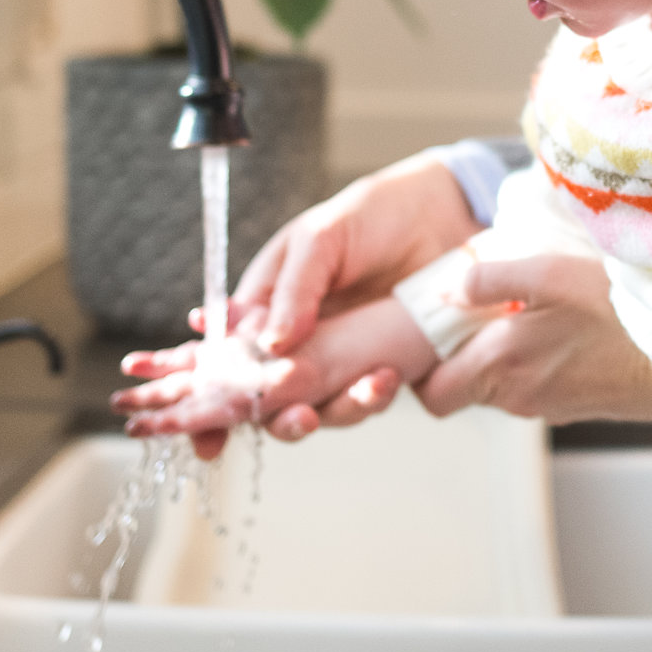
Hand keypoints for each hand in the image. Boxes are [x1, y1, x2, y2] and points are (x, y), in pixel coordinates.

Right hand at [122, 156, 475, 459]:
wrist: (444, 212)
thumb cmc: (372, 214)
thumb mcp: (320, 238)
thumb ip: (292, 291)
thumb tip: (270, 344)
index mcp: (267, 307)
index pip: (227, 363)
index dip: (210, 404)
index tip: (207, 438)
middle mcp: (298, 342)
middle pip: (271, 399)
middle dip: (280, 418)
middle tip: (300, 417)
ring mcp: (340, 358)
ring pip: (321, 406)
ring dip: (337, 409)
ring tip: (363, 389)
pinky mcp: (381, 367)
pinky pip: (366, 398)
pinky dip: (372, 397)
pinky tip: (386, 378)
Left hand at [413, 254, 651, 424]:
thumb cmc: (616, 309)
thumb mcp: (547, 274)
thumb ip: (487, 281)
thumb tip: (446, 292)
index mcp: (499, 367)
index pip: (433, 394)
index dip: (426, 365)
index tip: (440, 328)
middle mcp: (516, 398)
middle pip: (464, 388)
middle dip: (464, 356)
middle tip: (484, 312)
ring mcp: (547, 407)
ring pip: (499, 387)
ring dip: (502, 355)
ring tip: (527, 312)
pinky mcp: (574, 405)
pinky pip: (534, 386)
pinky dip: (534, 362)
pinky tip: (559, 329)